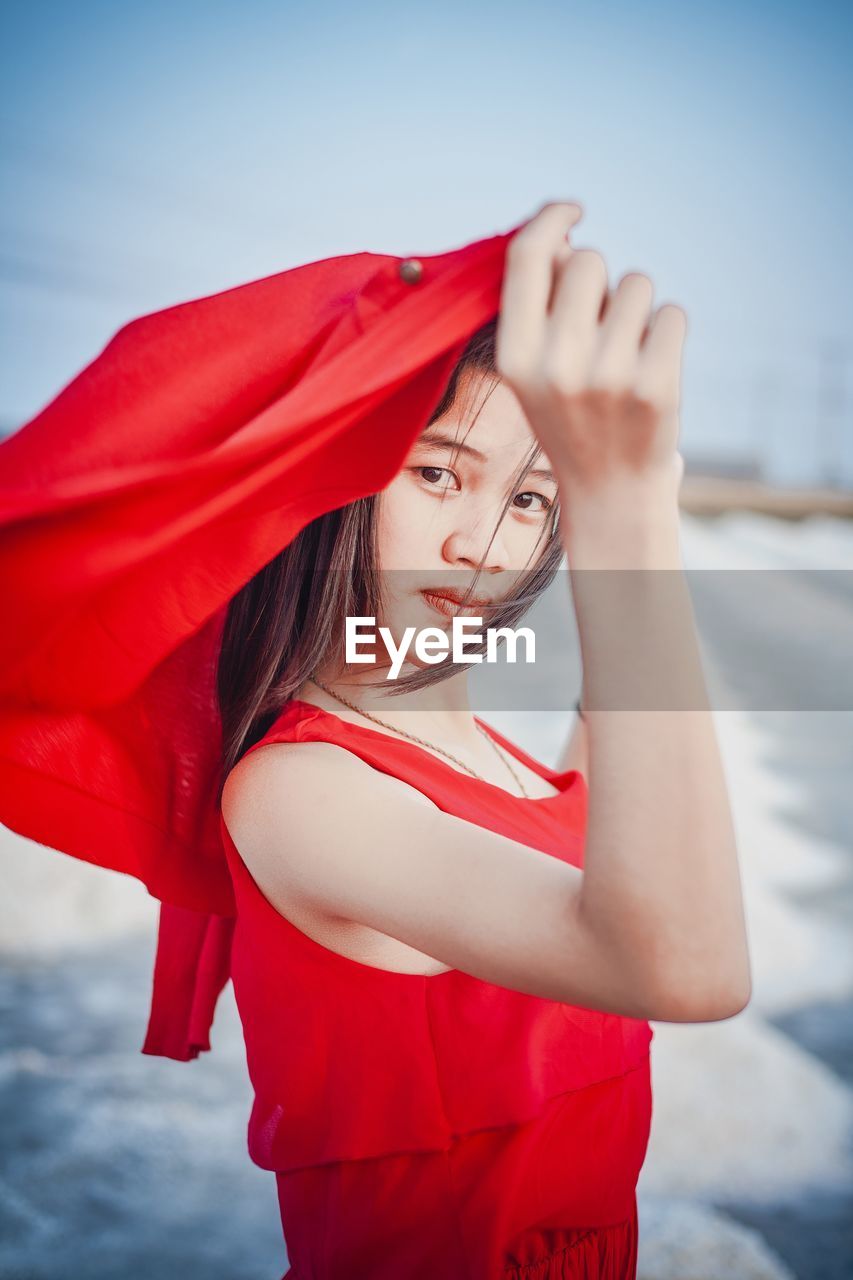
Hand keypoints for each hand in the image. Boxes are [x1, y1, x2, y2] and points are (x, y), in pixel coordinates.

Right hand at [496, 202, 686, 501]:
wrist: (610, 491)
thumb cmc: (572, 414)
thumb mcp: (536, 366)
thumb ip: (541, 302)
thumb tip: (560, 233)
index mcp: (515, 356)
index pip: (529, 257)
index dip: (552, 218)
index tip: (574, 209)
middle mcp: (556, 365)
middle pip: (588, 260)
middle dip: (600, 278)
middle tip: (601, 324)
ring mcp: (608, 377)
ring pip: (636, 284)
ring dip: (636, 307)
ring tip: (625, 355)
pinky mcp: (656, 386)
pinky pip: (672, 314)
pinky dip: (666, 332)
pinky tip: (651, 369)